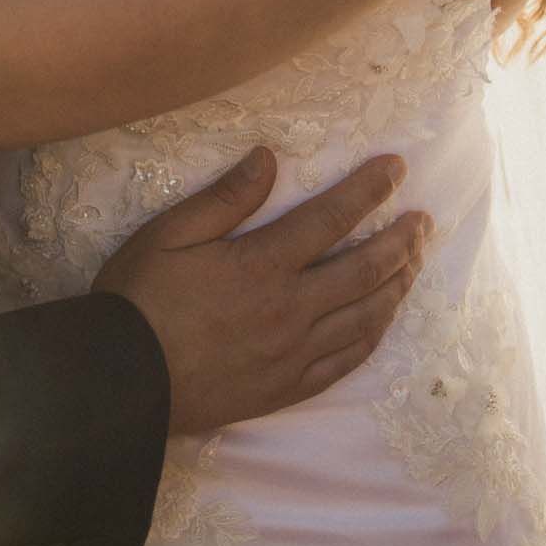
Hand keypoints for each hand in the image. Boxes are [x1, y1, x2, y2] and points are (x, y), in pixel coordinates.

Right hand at [93, 150, 429, 436]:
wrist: (122, 384)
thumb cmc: (139, 300)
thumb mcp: (169, 234)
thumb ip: (225, 198)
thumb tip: (269, 158)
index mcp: (261, 265)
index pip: (332, 218)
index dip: (370, 190)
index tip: (397, 168)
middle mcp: (289, 309)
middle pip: (365, 270)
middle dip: (402, 240)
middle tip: (424, 220)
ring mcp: (293, 353)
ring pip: (366, 316)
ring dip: (398, 285)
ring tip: (417, 261)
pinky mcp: (288, 387)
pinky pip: (347, 360)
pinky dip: (375, 335)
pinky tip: (384, 319)